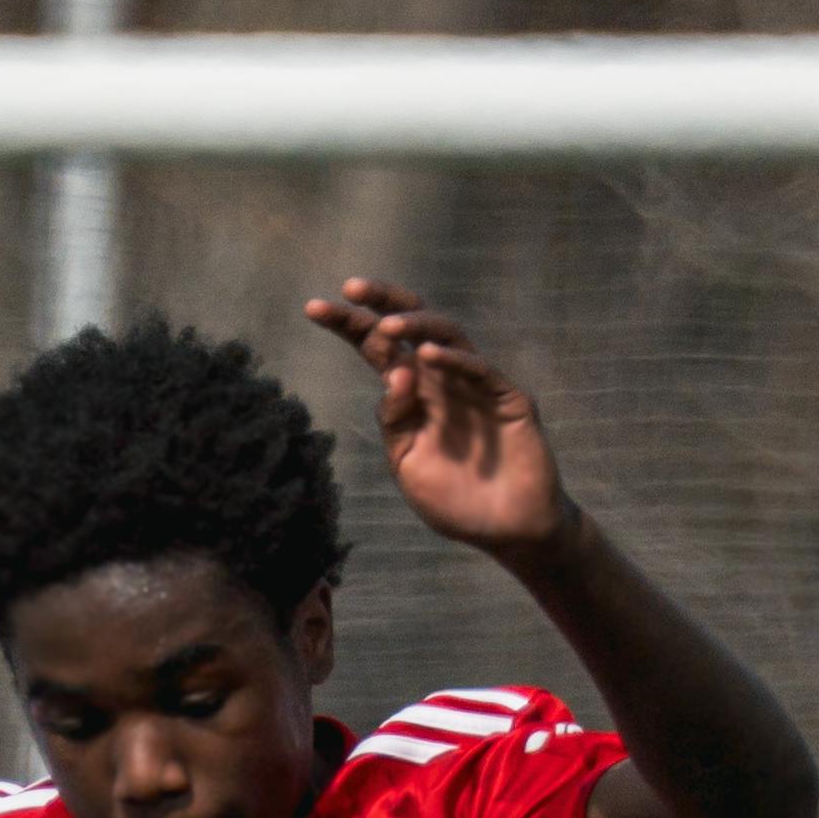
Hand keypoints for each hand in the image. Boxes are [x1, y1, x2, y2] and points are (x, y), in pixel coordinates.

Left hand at [305, 277, 570, 557]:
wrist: (504, 529)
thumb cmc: (454, 499)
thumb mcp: (407, 464)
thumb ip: (394, 422)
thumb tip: (392, 375)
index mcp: (411, 392)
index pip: (375, 346)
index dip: (348, 323)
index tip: (312, 308)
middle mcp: (440, 378)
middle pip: (410, 324)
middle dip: (381, 301)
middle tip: (351, 288)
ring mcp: (474, 383)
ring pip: (446, 334)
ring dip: (416, 326)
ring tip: (388, 327)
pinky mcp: (506, 397)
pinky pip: (478, 368)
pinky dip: (453, 360)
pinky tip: (428, 357)